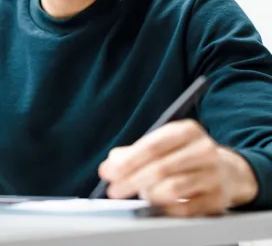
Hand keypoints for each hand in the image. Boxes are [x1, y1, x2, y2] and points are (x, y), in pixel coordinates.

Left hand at [98, 119, 258, 216]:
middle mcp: (203, 149)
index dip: (128, 160)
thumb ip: (133, 152)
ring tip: (139, 194)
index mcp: (187, 130)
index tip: (109, 173)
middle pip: (161, 167)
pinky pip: (185, 208)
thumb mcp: (163, 144)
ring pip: (173, 188)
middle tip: (114, 191)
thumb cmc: (185, 155)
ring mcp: (213, 174)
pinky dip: (165, 207)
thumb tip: (110, 164)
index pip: (152, 145)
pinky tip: (157, 204)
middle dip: (132, 180)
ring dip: (149, 194)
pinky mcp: (218, 198)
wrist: (229, 171)